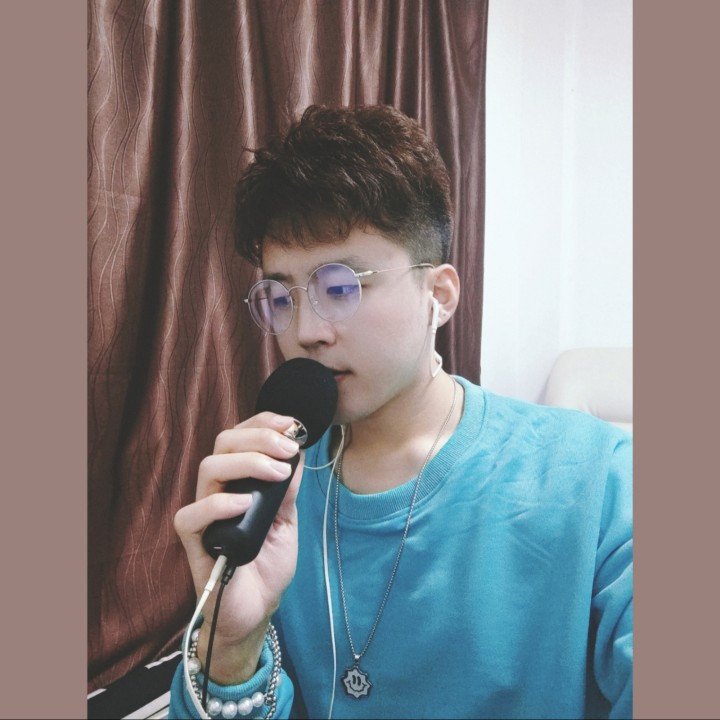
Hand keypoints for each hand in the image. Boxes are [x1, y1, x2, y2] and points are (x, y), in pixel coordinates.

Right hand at [173, 411, 303, 682]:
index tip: (291, 424)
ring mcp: (205, 515)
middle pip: (224, 444)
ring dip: (248, 462)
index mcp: (238, 481)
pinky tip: (245, 504)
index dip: (262, 423)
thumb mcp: (287, 519)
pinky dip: (220, 504)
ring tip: (277, 473)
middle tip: (289, 448)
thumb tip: (296, 452)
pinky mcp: (194, 542)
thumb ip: (287, 489)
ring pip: (209, 468)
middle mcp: (218, 491)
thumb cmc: (268, 562)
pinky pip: (193, 514)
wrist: (258, 608)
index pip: (240, 437)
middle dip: (259, 437)